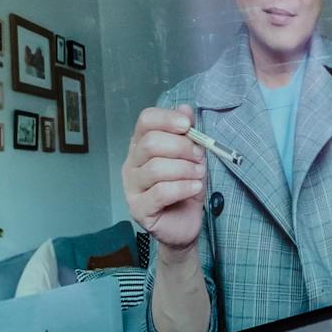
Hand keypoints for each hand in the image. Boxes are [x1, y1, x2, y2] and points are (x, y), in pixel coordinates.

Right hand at [122, 105, 205, 251]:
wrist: (185, 224)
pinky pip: (160, 192)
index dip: (166, 118)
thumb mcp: (193, 158)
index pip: (145, 121)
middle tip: (199, 156)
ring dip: (184, 169)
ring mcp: (132, 187)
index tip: (187, 125)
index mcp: (142, 145)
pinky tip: (195, 188)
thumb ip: (188, 134)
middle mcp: (132, 163)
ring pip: (155, 168)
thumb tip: (185, 108)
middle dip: (181, 147)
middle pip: (150, 143)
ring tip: (199, 174)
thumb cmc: (186, 187)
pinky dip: (182, 187)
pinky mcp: (139, 208)